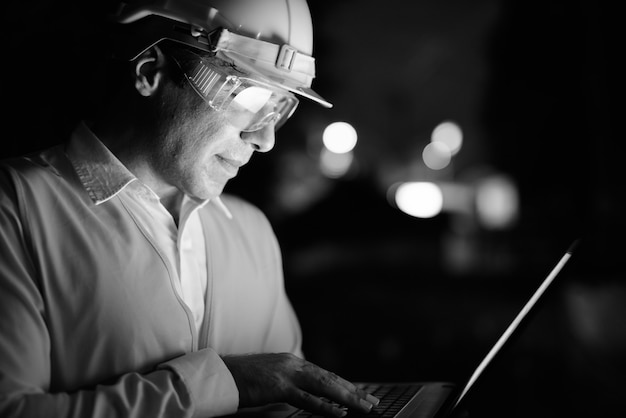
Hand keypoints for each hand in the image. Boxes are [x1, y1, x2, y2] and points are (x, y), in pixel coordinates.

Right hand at [222, 353, 378, 416]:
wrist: (220, 374)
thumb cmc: (241, 379)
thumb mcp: (270, 379)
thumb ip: (289, 384)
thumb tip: (306, 395)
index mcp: (292, 362)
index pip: (324, 374)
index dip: (344, 384)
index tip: (361, 393)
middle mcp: (293, 364)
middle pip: (330, 378)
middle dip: (353, 391)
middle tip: (373, 401)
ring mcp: (286, 374)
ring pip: (325, 386)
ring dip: (348, 398)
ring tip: (365, 407)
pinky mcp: (278, 387)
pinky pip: (307, 399)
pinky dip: (326, 406)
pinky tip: (340, 413)